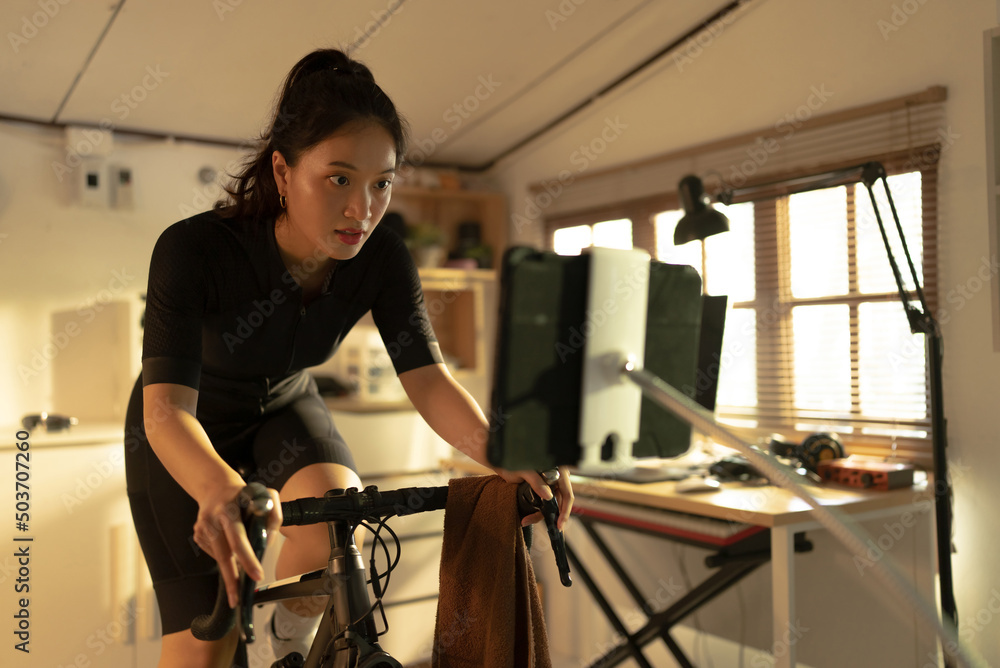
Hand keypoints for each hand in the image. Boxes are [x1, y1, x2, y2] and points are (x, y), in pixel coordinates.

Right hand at [193, 482, 282, 607]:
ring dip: (231, 565)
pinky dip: (225, 554)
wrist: (216, 487)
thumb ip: (273, 517)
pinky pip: (214, 553)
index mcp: (229, 510)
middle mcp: (212, 519)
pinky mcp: (197, 534)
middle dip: (232, 579)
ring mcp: (202, 528)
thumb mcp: (266, 496)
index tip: (256, 575)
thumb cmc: (245, 495)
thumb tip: (268, 542)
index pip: (238, 538)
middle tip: (239, 597)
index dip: (247, 558)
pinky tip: (228, 541)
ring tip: (242, 559)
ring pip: (219, 557)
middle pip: (224, 555)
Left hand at [494, 466, 574, 530]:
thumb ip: (537, 482)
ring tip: (526, 520)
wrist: (500, 458)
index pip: (567, 493)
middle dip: (549, 515)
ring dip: (540, 514)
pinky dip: (537, 510)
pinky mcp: (540, 488)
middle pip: (559, 502)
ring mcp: (548, 483)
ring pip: (550, 504)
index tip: (559, 524)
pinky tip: (528, 516)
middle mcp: (555, 477)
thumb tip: (548, 496)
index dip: (565, 510)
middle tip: (536, 524)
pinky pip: (543, 502)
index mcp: (557, 470)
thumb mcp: (524, 470)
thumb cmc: (512, 459)